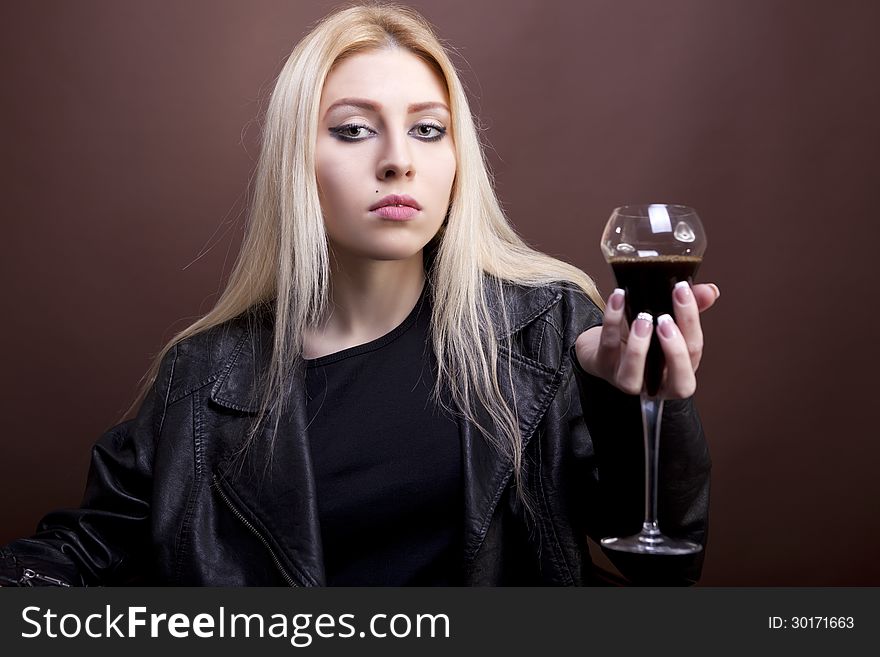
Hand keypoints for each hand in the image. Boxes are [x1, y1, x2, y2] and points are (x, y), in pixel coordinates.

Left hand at [574, 282, 719, 397]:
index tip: (683, 293)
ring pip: (634, 378)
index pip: (694, 353)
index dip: (691, 324)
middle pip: (679, 381)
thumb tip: (710, 291)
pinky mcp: (601, 367)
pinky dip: (612, 322)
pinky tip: (618, 300)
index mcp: (678, 370)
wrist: (601, 341)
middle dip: (675, 350)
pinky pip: (607, 348)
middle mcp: (656, 383)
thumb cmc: (638, 335)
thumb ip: (687, 307)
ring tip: (642, 318)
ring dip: (639, 347)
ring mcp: (626, 379)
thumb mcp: (664, 319)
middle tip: (666, 319)